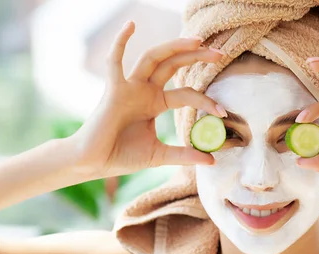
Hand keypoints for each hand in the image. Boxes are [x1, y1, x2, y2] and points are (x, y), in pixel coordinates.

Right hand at [68, 21, 226, 178]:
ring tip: (197, 41)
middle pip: (173, 65)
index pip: (186, 94)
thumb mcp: (160, 155)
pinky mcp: (113, 90)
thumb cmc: (122, 156)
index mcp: (155, 103)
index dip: (206, 101)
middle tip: (219, 53)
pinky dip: (120, 41)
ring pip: (153, 58)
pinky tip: (131, 25)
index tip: (223, 113)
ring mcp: (129, 87)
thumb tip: (213, 162)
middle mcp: (144, 90)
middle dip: (196, 56)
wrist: (94, 163)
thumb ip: (185, 155)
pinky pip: (114, 61)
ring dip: (174, 47)